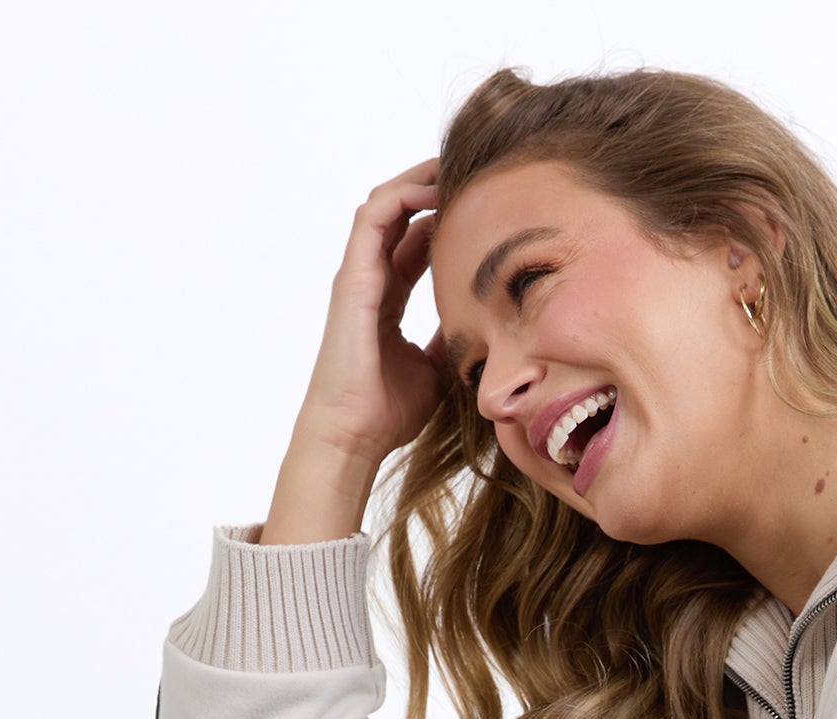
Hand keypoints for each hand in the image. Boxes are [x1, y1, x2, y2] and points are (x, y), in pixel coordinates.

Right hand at [295, 154, 453, 465]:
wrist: (356, 435)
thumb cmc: (389, 411)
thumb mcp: (437, 368)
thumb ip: (452, 337)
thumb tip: (484, 322)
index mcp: (388, 297)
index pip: (416, 240)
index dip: (447, 216)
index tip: (484, 204)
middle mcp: (370, 278)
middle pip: (401, 212)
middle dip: (434, 185)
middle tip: (474, 169)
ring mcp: (358, 275)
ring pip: (384, 203)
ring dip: (418, 179)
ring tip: (455, 165)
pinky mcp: (352, 278)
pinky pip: (373, 217)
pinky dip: (402, 195)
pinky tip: (434, 189)